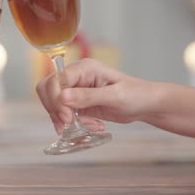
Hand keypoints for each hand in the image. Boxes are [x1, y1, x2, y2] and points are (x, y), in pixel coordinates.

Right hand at [36, 58, 154, 131]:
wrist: (146, 105)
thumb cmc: (137, 95)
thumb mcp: (114, 96)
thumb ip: (88, 96)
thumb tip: (62, 97)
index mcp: (84, 68)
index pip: (56, 80)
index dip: (55, 99)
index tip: (66, 117)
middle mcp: (76, 77)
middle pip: (48, 90)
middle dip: (55, 109)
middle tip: (68, 124)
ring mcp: (75, 90)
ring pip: (53, 104)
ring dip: (65, 120)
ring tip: (90, 126)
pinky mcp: (78, 104)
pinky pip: (64, 115)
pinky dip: (74, 124)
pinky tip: (93, 126)